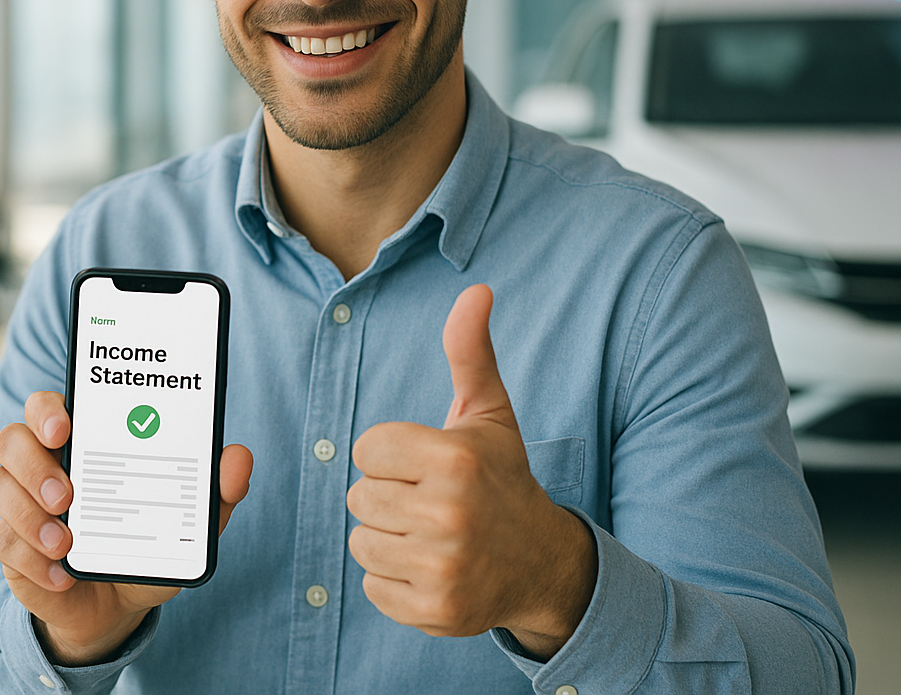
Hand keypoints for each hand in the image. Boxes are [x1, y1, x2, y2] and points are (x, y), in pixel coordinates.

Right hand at [0, 390, 253, 665]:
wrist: (117, 606)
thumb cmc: (146, 544)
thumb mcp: (186, 524)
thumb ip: (214, 491)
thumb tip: (239, 458)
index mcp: (82, 443)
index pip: (48, 406)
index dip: (47, 409)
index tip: (66, 427)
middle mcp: (42, 465)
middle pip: (11, 439)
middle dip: (32, 462)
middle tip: (67, 492)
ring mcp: (20, 505)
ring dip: (27, 514)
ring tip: (65, 541)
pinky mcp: (10, 547)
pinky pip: (1, 543)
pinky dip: (31, 561)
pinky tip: (62, 575)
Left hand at [346, 284, 596, 657]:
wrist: (542, 563)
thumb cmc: (503, 478)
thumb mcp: (489, 414)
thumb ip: (470, 352)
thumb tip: (476, 290)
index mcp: (453, 460)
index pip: (366, 448)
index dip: (391, 454)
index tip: (426, 464)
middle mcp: (448, 515)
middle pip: (358, 496)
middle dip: (388, 496)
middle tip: (430, 501)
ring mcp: (442, 567)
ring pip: (361, 541)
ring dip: (388, 538)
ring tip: (429, 533)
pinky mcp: (435, 610)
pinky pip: (373, 587)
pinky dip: (394, 580)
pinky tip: (431, 567)